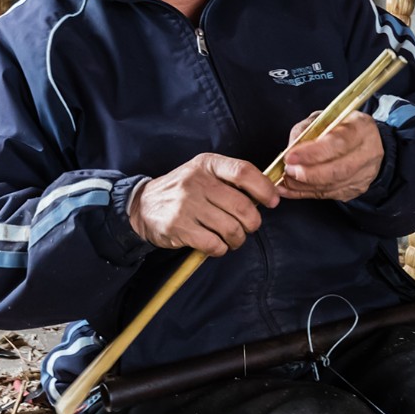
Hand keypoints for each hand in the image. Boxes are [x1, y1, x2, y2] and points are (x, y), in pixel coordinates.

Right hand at [129, 153, 279, 256]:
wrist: (143, 205)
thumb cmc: (183, 191)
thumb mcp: (203, 172)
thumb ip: (231, 179)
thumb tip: (269, 193)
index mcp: (207, 164)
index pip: (244, 172)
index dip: (264, 189)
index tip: (272, 201)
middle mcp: (197, 181)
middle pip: (243, 207)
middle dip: (253, 223)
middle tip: (248, 226)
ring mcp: (186, 204)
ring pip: (231, 229)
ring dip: (237, 239)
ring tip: (232, 238)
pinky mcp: (179, 227)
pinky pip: (214, 244)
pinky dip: (220, 249)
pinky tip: (215, 244)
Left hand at [279, 112, 384, 201]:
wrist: (367, 143)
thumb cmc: (343, 128)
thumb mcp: (326, 118)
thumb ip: (307, 129)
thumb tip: (290, 148)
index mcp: (361, 128)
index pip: (337, 143)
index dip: (312, 153)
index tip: (290, 157)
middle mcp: (367, 152)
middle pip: (337, 170)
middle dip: (307, 173)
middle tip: (288, 171)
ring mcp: (364, 174)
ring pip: (332, 186)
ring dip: (304, 185)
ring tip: (286, 180)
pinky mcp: (356, 189)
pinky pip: (328, 194)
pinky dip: (306, 193)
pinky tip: (290, 189)